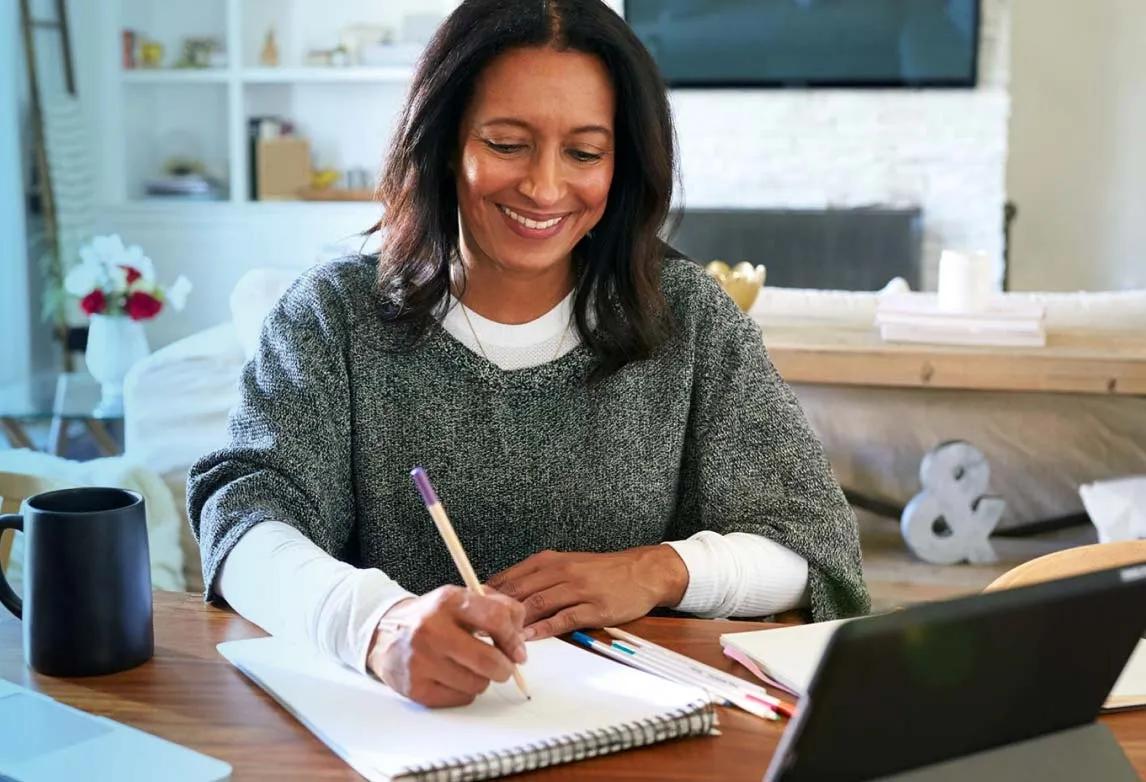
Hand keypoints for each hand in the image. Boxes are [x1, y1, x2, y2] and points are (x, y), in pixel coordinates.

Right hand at [366, 585, 526, 707]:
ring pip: (477, 683)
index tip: (518, 650)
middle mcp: (431, 629)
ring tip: (468, 667)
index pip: (495, 618)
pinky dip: (464, 691)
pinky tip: (452, 677)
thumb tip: (520, 638)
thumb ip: (497, 608)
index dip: (514, 638)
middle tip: (503, 667)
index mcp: (448, 601)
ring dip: (482, 679)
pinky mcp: (415, 687)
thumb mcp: (461, 600)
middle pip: (488, 659)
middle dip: (505, 667)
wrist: (384, 634)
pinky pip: (460, 698)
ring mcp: (420, 660)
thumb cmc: (433, 617)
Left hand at [486, 546, 688, 639]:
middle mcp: (561, 571)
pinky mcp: (594, 608)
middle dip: (495, 610)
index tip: (469, 610)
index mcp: (549, 561)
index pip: (510, 577)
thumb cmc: (601, 571)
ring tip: (496, 638)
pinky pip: (563, 618)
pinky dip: (543, 629)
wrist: (642, 571)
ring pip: (538, 604)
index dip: (487, 595)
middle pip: (519, 591)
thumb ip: (536, 578)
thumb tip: (503, 594)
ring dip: (515, 623)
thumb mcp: (566, 565)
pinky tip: (529, 639)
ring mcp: (578, 589)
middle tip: (475, 628)